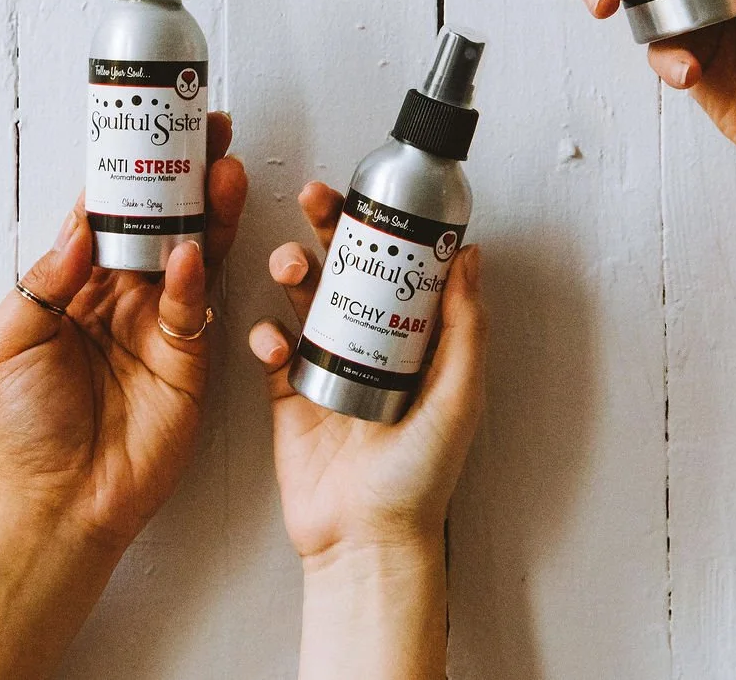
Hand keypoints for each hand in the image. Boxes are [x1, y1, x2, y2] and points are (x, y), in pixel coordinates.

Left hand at [0, 113, 247, 550]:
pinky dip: (194, 276)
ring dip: (207, 210)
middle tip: (209, 130)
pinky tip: (192, 250)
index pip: (106, 211)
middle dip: (185, 174)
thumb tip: (80, 221)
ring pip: (190, 251)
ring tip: (224, 168)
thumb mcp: (9, 338)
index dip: (129, 168)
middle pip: (159, 220)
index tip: (150, 124)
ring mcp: (156, 326)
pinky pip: (194, 306)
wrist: (53, 501)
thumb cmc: (18, 428)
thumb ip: (49, 276)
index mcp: (73, 283)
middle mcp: (120, 296)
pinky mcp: (187, 360)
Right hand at [247, 181, 486, 562]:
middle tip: (314, 200)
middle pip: (347, 269)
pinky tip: (273, 341)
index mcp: (415, 343)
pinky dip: (266, 335)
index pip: (398, 268)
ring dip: (292, 271)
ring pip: (303, 298)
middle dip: (328, 229)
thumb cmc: (419, 480)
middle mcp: (370, 347)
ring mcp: (326, 367)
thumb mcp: (458, 396)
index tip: (369, 196)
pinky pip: (271, 347)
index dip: (382, 229)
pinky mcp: (288, 393)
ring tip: (290, 266)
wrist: (364, 539)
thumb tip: (469, 257)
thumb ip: (464, 327)